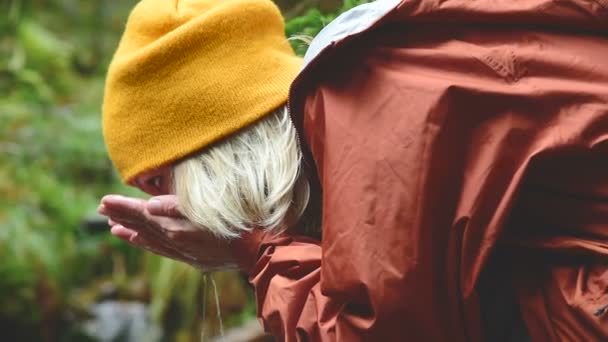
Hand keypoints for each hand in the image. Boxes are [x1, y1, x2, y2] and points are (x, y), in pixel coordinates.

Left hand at [98, 194, 238, 271]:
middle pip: (143, 225)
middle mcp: (175, 239)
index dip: (123, 206)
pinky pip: (162, 249)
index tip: (104, 200)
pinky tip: (139, 239)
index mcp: (176, 226)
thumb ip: (176, 206)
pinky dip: (147, 244)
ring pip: (150, 239)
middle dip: (122, 216)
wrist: (256, 248)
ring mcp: (182, 250)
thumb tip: (149, 204)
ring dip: (131, 231)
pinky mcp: (191, 257)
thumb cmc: (234, 222)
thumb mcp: (205, 210)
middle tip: (101, 208)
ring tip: (113, 227)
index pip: (143, 213)